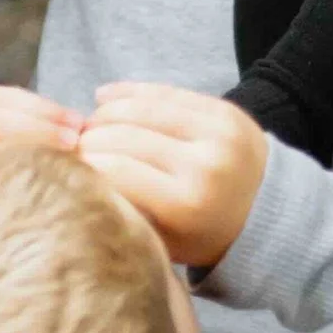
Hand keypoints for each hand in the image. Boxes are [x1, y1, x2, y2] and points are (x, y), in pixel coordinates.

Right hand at [77, 83, 266, 268]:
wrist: (268, 213)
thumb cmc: (203, 235)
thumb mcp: (160, 241)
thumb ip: (121, 210)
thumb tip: (71, 177)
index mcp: (187, 204)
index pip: (115, 170)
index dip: (82, 165)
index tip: (65, 168)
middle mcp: (205, 164)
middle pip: (123, 136)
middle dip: (89, 139)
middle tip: (71, 147)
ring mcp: (218, 132)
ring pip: (141, 108)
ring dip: (105, 114)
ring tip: (88, 126)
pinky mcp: (224, 109)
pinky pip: (165, 91)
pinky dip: (129, 93)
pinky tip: (104, 99)